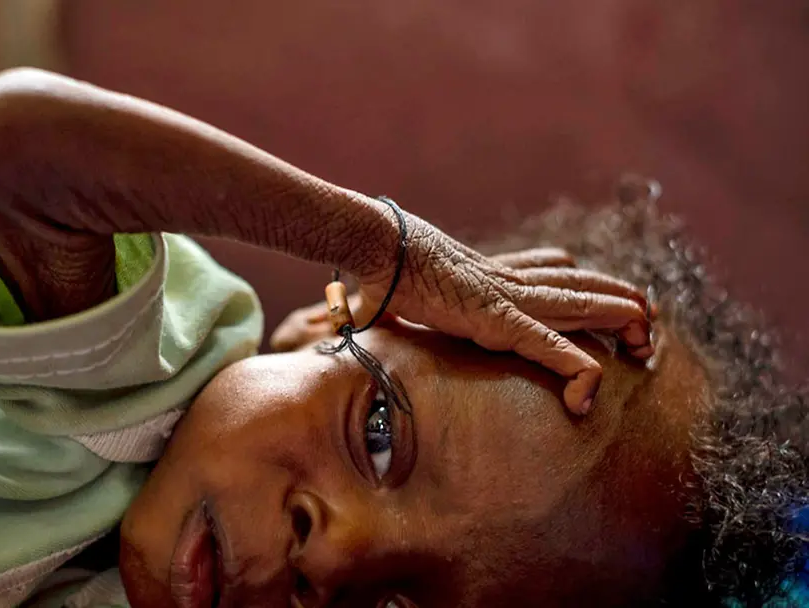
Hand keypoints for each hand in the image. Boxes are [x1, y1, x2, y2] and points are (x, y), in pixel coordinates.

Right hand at [275, 232, 652, 414]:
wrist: (374, 246)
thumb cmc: (377, 266)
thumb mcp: (391, 288)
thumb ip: (386, 300)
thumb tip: (352, 308)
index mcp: (489, 275)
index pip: (549, 270)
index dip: (581, 282)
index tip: (600, 297)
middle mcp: (508, 282)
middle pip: (579, 285)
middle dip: (618, 300)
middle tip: (647, 321)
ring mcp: (508, 299)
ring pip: (582, 306)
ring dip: (620, 318)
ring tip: (649, 335)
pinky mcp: (498, 319)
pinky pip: (550, 345)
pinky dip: (575, 367)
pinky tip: (592, 389)